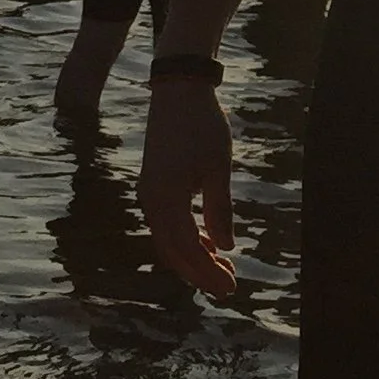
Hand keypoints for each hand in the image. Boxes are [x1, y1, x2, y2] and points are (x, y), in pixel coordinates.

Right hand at [139, 82, 239, 297]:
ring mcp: (149, 192)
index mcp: (166, 198)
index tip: (230, 288)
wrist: (179, 90)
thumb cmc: (203, 126)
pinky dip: (185, 238)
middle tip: (227, 286)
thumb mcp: (218, 167)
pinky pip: (166, 223)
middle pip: (172, 251)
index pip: (186, 249)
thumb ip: (220, 209)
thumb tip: (226, 247)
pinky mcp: (153, 184)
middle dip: (199, 272)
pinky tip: (207, 242)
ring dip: (192, 256)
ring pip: (167, 239)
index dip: (207, 272)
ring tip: (221, 267)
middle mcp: (151, 200)